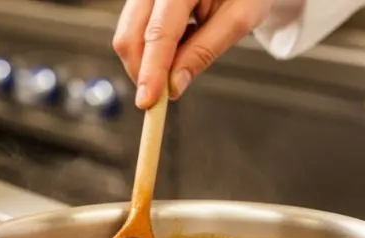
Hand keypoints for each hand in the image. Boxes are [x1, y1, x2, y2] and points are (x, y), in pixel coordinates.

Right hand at [113, 0, 271, 107]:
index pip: (158, 32)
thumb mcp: (237, 19)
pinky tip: (179, 44)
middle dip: (143, 72)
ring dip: (148, 61)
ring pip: (127, 35)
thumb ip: (204, 51)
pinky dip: (152, 50)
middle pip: (129, 35)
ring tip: (183, 57)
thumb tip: (174, 86)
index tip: (148, 101)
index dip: (151, 70)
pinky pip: (134, 30)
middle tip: (164, 96)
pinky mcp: (142, 1)